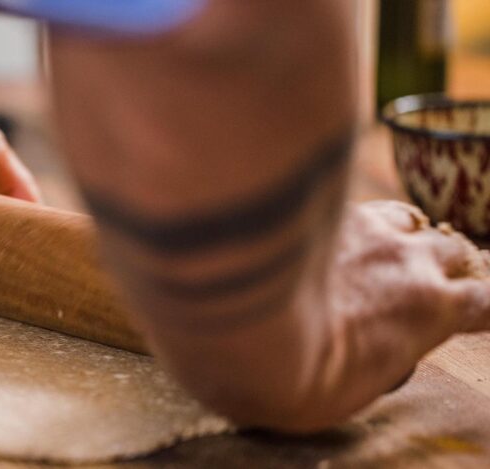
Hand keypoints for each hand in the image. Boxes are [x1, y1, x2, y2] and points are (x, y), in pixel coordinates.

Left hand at [293, 200, 489, 429]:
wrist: (243, 325)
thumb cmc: (292, 377)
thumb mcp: (351, 386)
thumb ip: (373, 356)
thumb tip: (360, 352)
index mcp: (428, 310)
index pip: (481, 301)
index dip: (476, 305)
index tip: (469, 310)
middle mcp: (407, 260)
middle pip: (448, 250)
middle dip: (439, 262)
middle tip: (413, 278)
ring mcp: (362, 226)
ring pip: (403, 217)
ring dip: (396, 232)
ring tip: (374, 246)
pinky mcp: (314, 206)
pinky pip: (344, 206)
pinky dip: (339, 218)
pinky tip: (312, 229)